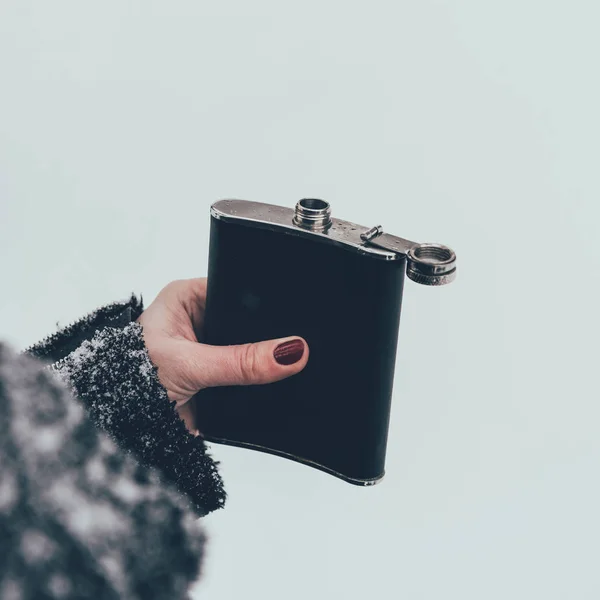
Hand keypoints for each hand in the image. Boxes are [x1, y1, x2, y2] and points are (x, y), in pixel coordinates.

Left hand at [136, 278, 308, 433]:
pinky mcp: (215, 376)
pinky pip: (245, 375)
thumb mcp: (190, 365)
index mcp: (187, 297)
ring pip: (249, 350)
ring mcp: (209, 348)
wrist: (116, 426)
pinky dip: (252, 384)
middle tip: (282, 352)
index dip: (265, 306)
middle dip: (263, 339)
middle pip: (248, 323)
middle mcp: (199, 318)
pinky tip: (259, 387)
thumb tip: (289, 352)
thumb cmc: (126, 380)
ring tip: (265, 372)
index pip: (239, 290)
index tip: (291, 321)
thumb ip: (241, 361)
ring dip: (257, 364)